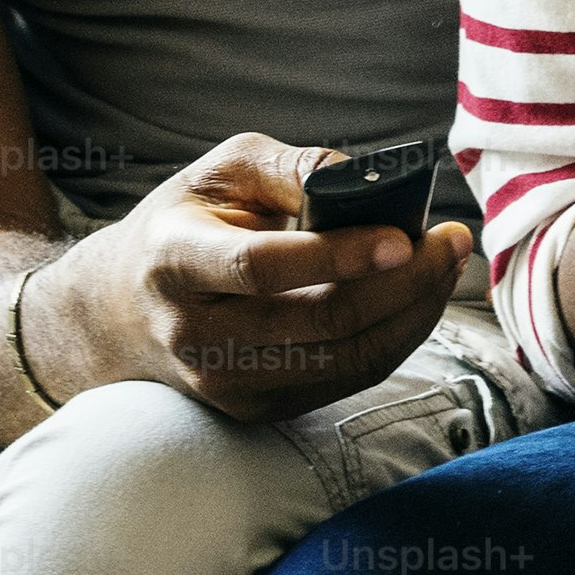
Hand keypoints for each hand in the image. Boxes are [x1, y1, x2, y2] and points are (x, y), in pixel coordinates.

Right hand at [38, 134, 466, 421]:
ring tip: (446, 263)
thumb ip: (293, 167)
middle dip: (402, 284)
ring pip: (343, 360)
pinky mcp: (257, 408)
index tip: (405, 237)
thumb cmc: (187, 221)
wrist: (124, 309)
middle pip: (318, 323)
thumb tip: (368, 178)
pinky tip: (418, 298)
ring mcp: (225, 383)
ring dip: (412, 313)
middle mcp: (194, 333)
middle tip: (451, 240)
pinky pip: (345, 379)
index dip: (337, 255)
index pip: (262, 268)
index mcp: (176, 261)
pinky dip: (395, 339)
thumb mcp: (224, 170)